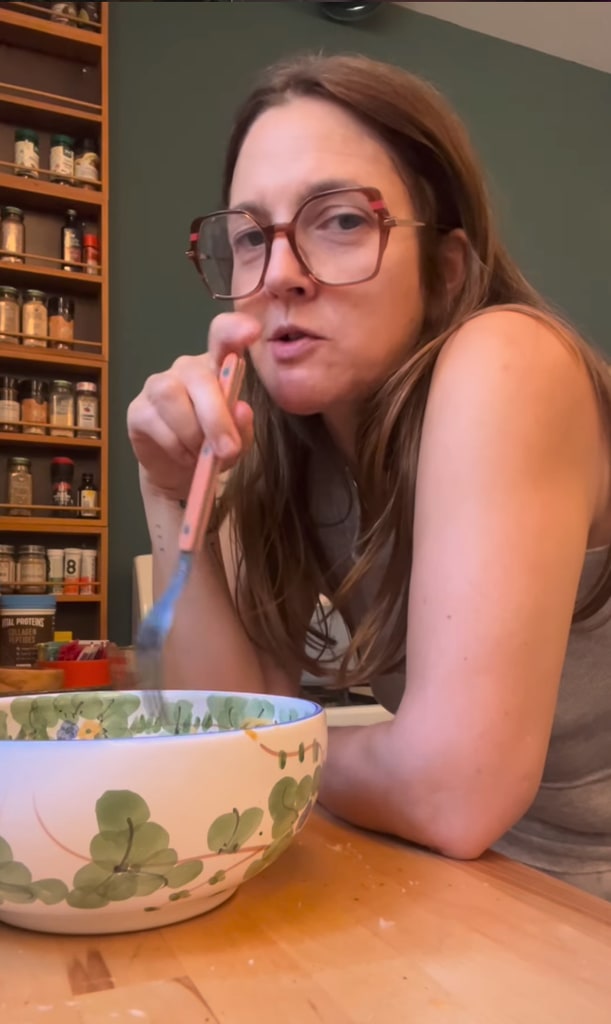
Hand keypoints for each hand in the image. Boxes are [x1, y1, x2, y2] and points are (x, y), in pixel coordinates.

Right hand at [127, 312, 259, 500]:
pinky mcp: (138, 409)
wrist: (180, 472)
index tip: (253, 331)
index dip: (234, 330)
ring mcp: (158, 386)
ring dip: (192, 433)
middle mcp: (187, 369)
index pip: (222, 337)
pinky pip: (155, 422)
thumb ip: (242, 425)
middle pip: (198, 377)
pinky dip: (176, 447)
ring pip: (172, 396)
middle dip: (215, 417)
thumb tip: (240, 410)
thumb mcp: (237, 440)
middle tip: (228, 450)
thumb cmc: (213, 446)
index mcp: (217, 368)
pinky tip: (184, 456)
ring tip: (201, 455)